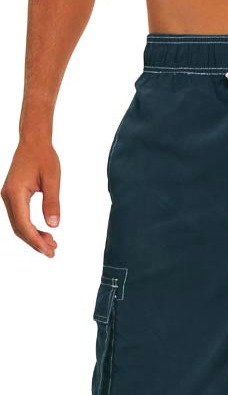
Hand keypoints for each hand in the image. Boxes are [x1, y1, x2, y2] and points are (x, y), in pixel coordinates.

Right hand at [1, 139, 60, 257]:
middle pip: (19, 228)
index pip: (23, 224)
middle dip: (35, 242)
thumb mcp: (52, 179)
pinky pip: (19, 218)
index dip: (36, 240)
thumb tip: (54, 225)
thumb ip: (52, 202)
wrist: (33, 142)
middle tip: (52, 252)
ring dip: (33, 237)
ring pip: (18, 225)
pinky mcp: (12, 197)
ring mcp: (8, 197)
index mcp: (15, 193)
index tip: (49, 250)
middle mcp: (7, 197)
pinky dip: (31, 228)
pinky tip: (44, 233)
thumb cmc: (44, 157)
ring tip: (52, 244)